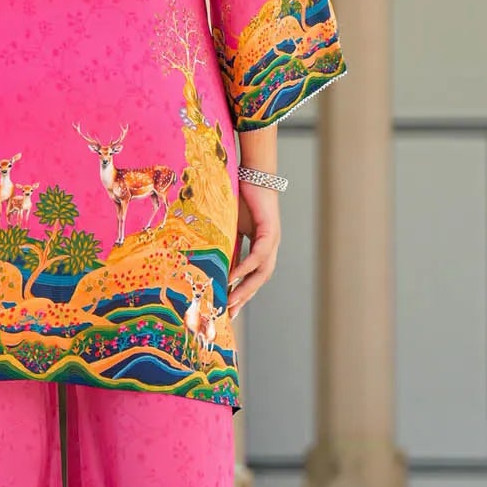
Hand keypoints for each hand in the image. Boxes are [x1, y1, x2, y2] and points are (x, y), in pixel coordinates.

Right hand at [228, 183, 280, 318]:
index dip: (242, 292)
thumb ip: (227, 245)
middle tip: (230, 313)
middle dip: (245, 297)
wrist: (252, 172)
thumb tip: (215, 265)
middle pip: (260, 279)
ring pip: (262, 272)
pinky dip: (245, 269)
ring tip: (231, 301)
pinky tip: (233, 278)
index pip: (253, 275)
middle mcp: (270, 246)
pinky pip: (257, 256)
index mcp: (261, 246)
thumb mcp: (230, 227)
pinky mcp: (269, 231)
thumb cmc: (240, 195)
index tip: (229, 308)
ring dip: (246, 289)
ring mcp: (272, 239)